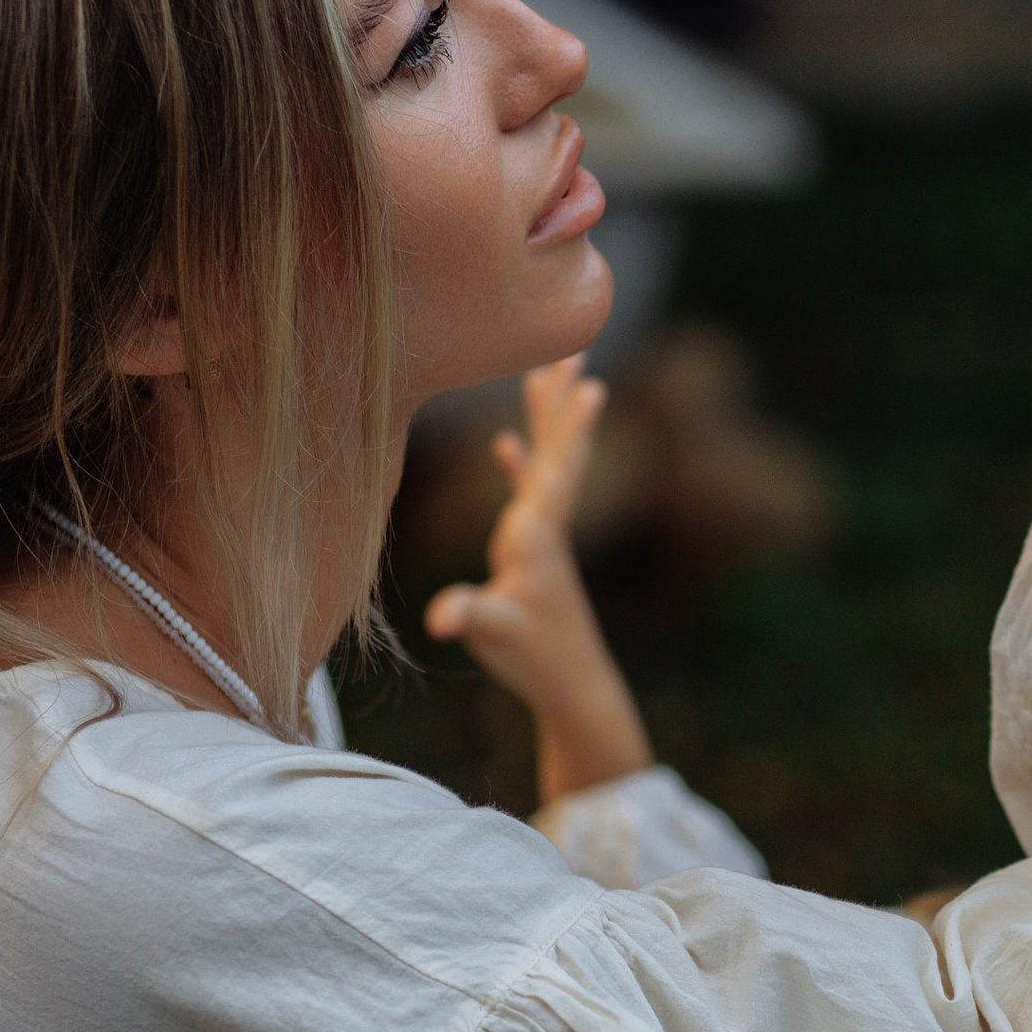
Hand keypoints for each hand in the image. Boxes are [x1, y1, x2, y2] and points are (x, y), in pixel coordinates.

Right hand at [424, 355, 653, 801]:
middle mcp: (544, 526)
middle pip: (555, 450)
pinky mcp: (532, 550)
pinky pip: (525, 492)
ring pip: (543, 463)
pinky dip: (517, 463)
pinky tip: (505, 443)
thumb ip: (472, 619)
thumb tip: (443, 617)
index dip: (569, 428)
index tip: (588, 381)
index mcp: (536, 536)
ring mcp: (541, 536)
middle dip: (560, 399)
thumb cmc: (536, 660)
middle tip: (574, 345)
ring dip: (544, 418)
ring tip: (545, 372)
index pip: (556, 470)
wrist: (574, 686)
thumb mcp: (496, 637)